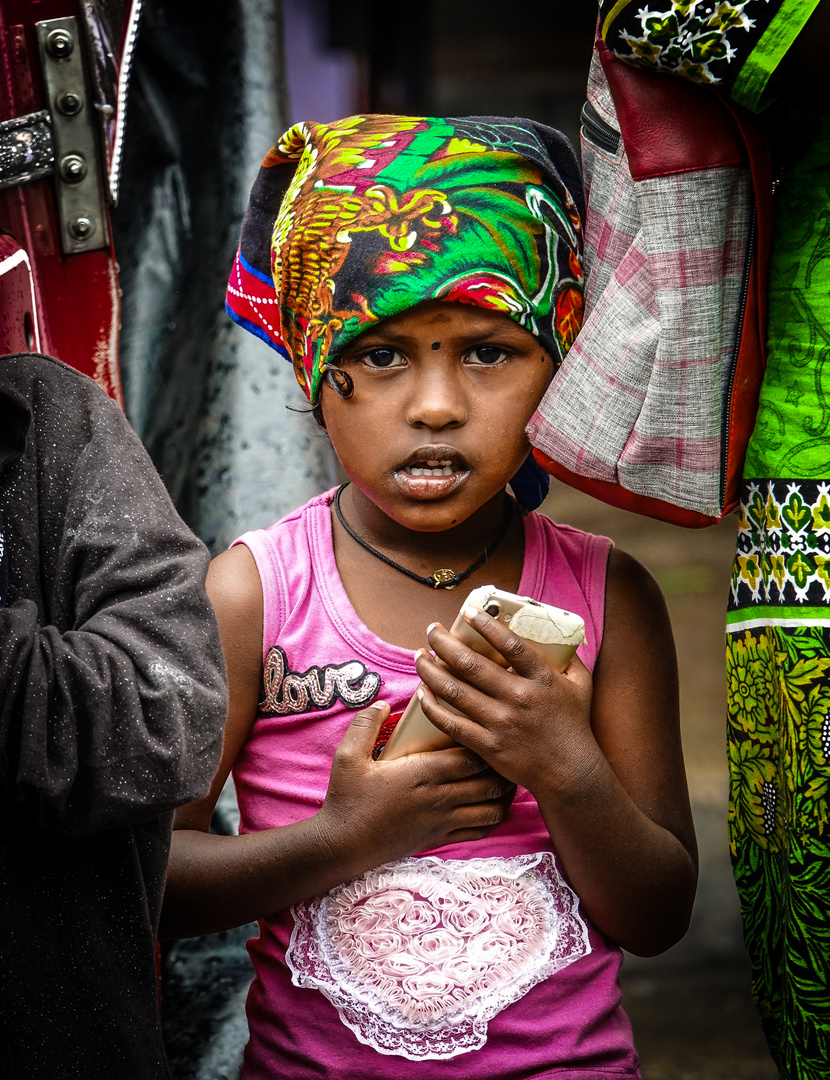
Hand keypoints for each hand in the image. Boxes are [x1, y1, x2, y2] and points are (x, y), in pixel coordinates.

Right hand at [312, 701, 515, 874]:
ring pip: (492, 809)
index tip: (489, 729)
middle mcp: (439, 798)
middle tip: (506, 750)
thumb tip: (384, 704)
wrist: (342, 845)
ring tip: (506, 777)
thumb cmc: (346, 798)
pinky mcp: (439, 839)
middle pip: (490, 782)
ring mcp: (442, 821)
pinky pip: (480, 831)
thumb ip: (365, 724)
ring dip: (504, 794)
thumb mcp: (347, 756)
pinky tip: (493, 805)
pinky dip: (494, 818)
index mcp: (422, 773)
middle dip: (504, 767)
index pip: (472, 757)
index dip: (487, 744)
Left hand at [414, 606, 599, 796]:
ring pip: (454, 691)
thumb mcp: (580, 685)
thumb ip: (569, 658)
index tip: (467, 612)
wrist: (570, 773)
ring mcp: (501, 723)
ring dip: (430, 671)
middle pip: (470, 664)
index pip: (510, 644)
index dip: (486, 625)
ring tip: (420, 657)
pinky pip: (451, 724)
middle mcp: (519, 698)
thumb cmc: (574, 725)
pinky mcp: (488, 745)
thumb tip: (558, 632)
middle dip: (444, 643)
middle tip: (432, 630)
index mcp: (542, 678)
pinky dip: (432, 707)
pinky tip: (422, 693)